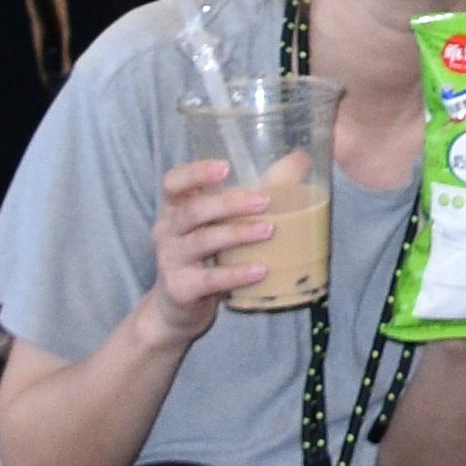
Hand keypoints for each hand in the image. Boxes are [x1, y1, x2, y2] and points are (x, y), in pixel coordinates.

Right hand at [132, 152, 299, 342]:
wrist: (179, 307)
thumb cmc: (207, 253)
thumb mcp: (221, 222)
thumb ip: (254, 191)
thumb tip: (299, 159)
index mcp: (174, 208)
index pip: (173, 182)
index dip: (195, 172)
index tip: (225, 167)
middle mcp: (166, 230)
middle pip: (192, 210)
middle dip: (229, 203)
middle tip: (264, 201)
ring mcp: (170, 260)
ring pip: (202, 241)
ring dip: (238, 234)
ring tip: (269, 230)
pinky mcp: (180, 289)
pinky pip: (210, 279)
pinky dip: (237, 274)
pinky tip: (261, 270)